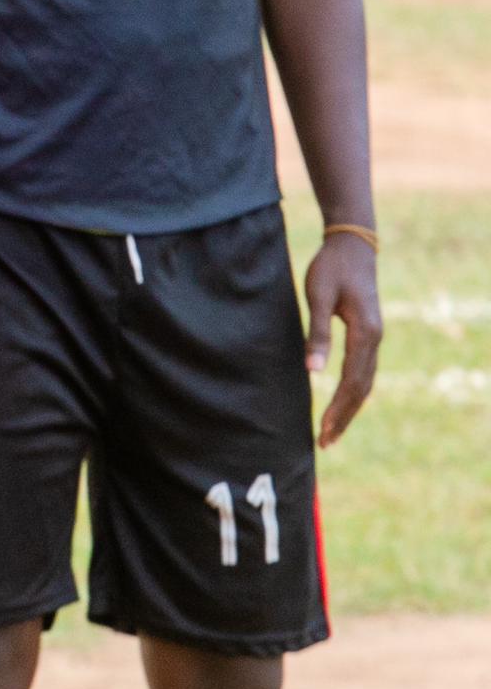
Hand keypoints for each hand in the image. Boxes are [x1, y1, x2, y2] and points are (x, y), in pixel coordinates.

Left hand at [305, 232, 382, 446]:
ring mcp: (374, 338)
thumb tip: (312, 370)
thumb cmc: (331, 269)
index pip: (351, 380)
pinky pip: (363, 371)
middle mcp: (375, 339)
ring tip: (332, 431)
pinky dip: (353, 392)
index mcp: (365, 333)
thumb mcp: (318, 297)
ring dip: (349, 408)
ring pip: (365, 382)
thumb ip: (317, 333)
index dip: (337, 407)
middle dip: (344, 416)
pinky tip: (341, 403)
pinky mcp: (368, 334)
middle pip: (362, 388)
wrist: (352, 246)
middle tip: (325, 442)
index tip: (323, 430)